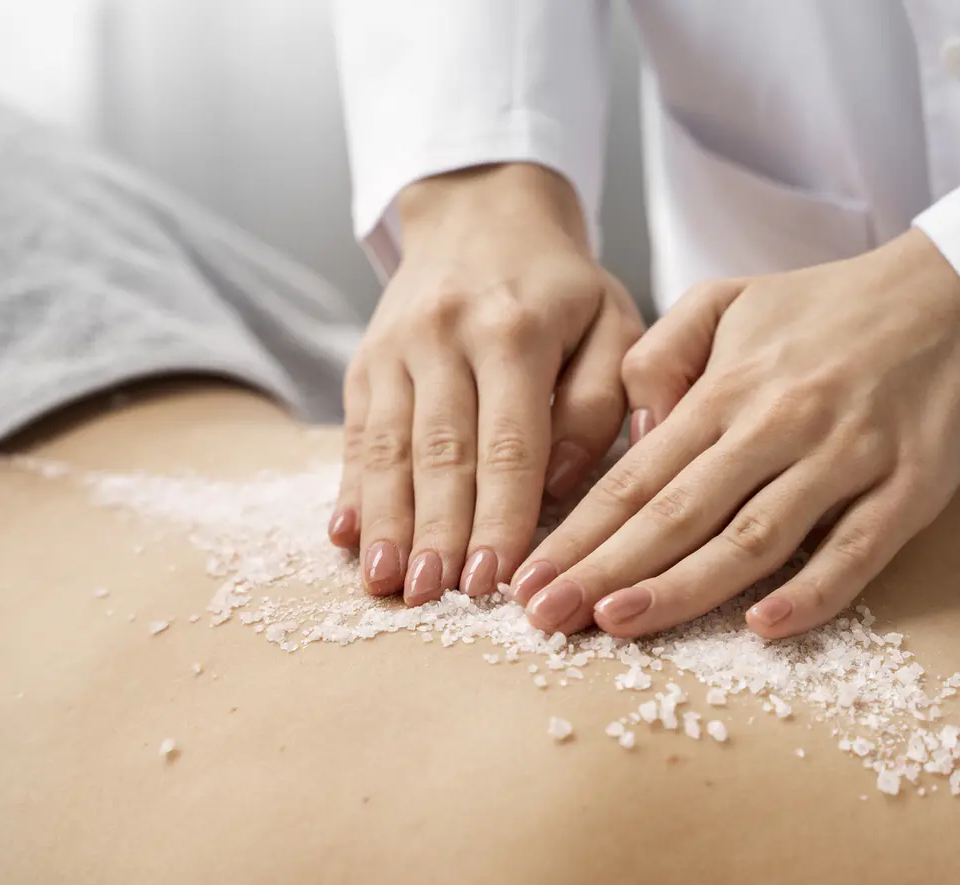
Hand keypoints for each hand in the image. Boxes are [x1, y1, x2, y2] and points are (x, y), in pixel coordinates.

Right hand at [329, 164, 643, 605]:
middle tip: (433, 597)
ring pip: (389, 447)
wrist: (482, 212)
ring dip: (386, 521)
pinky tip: (347, 537)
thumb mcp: (612, 324)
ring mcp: (396, 346)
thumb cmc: (562, 288)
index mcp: (516, 330)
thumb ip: (601, 404)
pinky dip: (352, 486)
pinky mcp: (366, 359)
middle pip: (440, 452)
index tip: (497, 580)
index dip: (500, 517)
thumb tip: (559, 485)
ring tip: (385, 584)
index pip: (510, 444)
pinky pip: (358, 431)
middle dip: (436, 532)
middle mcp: (446, 334)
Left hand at [511, 228, 959, 638]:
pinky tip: (762, 627)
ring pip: (755, 537)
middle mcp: (778, 424)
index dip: (579, 532)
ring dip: (683, 586)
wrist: (952, 296)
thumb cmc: (826, 309)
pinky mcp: (909, 490)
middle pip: (679, 512)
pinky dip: (812, 592)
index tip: (530, 579)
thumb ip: (661, 352)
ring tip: (619, 623)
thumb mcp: (728, 300)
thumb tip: (632, 431)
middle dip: (604, 570)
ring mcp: (845, 459)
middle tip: (545, 619)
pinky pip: (856, 552)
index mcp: (728, 388)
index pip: (637, 475)